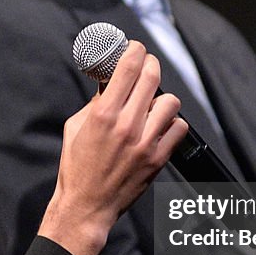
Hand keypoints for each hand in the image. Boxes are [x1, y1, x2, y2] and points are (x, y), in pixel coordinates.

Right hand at [39, 41, 186, 254]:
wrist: (86, 206)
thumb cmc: (76, 166)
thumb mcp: (75, 126)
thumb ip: (96, 102)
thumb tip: (112, 82)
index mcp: (103, 114)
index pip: (128, 67)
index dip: (135, 50)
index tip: (135, 48)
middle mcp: (126, 125)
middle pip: (152, 77)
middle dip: (150, 64)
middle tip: (146, 66)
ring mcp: (146, 143)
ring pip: (171, 102)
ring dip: (162, 98)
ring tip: (152, 104)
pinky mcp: (158, 159)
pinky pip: (179, 127)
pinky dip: (171, 123)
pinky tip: (159, 126)